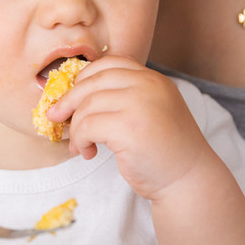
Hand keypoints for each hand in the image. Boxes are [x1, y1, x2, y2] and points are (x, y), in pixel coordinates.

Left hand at [47, 56, 211, 199]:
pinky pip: (87, 127)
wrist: (189, 180)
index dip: (84, 78)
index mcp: (154, 79)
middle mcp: (148, 86)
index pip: (109, 64)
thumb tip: (74, 97)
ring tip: (81, 145)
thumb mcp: (150, 112)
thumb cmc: (165, 151)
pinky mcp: (128, 128)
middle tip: (56, 117)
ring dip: (76, 128)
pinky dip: (80, 140)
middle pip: (92, 81)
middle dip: (68, 100)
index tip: (72, 96)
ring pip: (86, 106)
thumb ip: (125, 98)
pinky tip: (89, 152)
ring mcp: (139, 104)